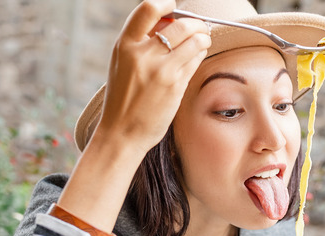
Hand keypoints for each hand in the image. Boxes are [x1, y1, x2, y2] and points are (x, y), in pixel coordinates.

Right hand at [56, 0, 209, 231]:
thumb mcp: (122, 64)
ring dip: (203, 37)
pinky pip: (195, 61)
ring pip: (193, 41)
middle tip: (200, 27)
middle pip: (179, 25)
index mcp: (124, 45)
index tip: (174, 6)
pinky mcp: (175, 85)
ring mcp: (161, 70)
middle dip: (195, 23)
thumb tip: (169, 23)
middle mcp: (142, 54)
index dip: (166, 4)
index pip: (147, 10)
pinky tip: (197, 57)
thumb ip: (140, 44)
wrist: (121, 133)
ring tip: (203, 40)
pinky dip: (200, 55)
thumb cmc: (123, 99)